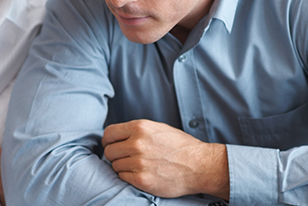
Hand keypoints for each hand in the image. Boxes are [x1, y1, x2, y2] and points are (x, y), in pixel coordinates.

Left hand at [102, 119, 229, 199]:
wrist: (200, 166)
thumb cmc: (181, 147)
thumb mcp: (158, 129)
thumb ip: (137, 131)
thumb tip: (118, 136)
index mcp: (140, 127)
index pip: (109, 133)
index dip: (107, 141)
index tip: (110, 145)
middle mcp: (137, 143)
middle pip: (109, 151)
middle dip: (115, 155)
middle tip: (125, 158)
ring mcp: (139, 162)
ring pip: (115, 166)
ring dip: (122, 167)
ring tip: (137, 166)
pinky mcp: (142, 180)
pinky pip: (123, 177)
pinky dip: (128, 177)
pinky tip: (140, 174)